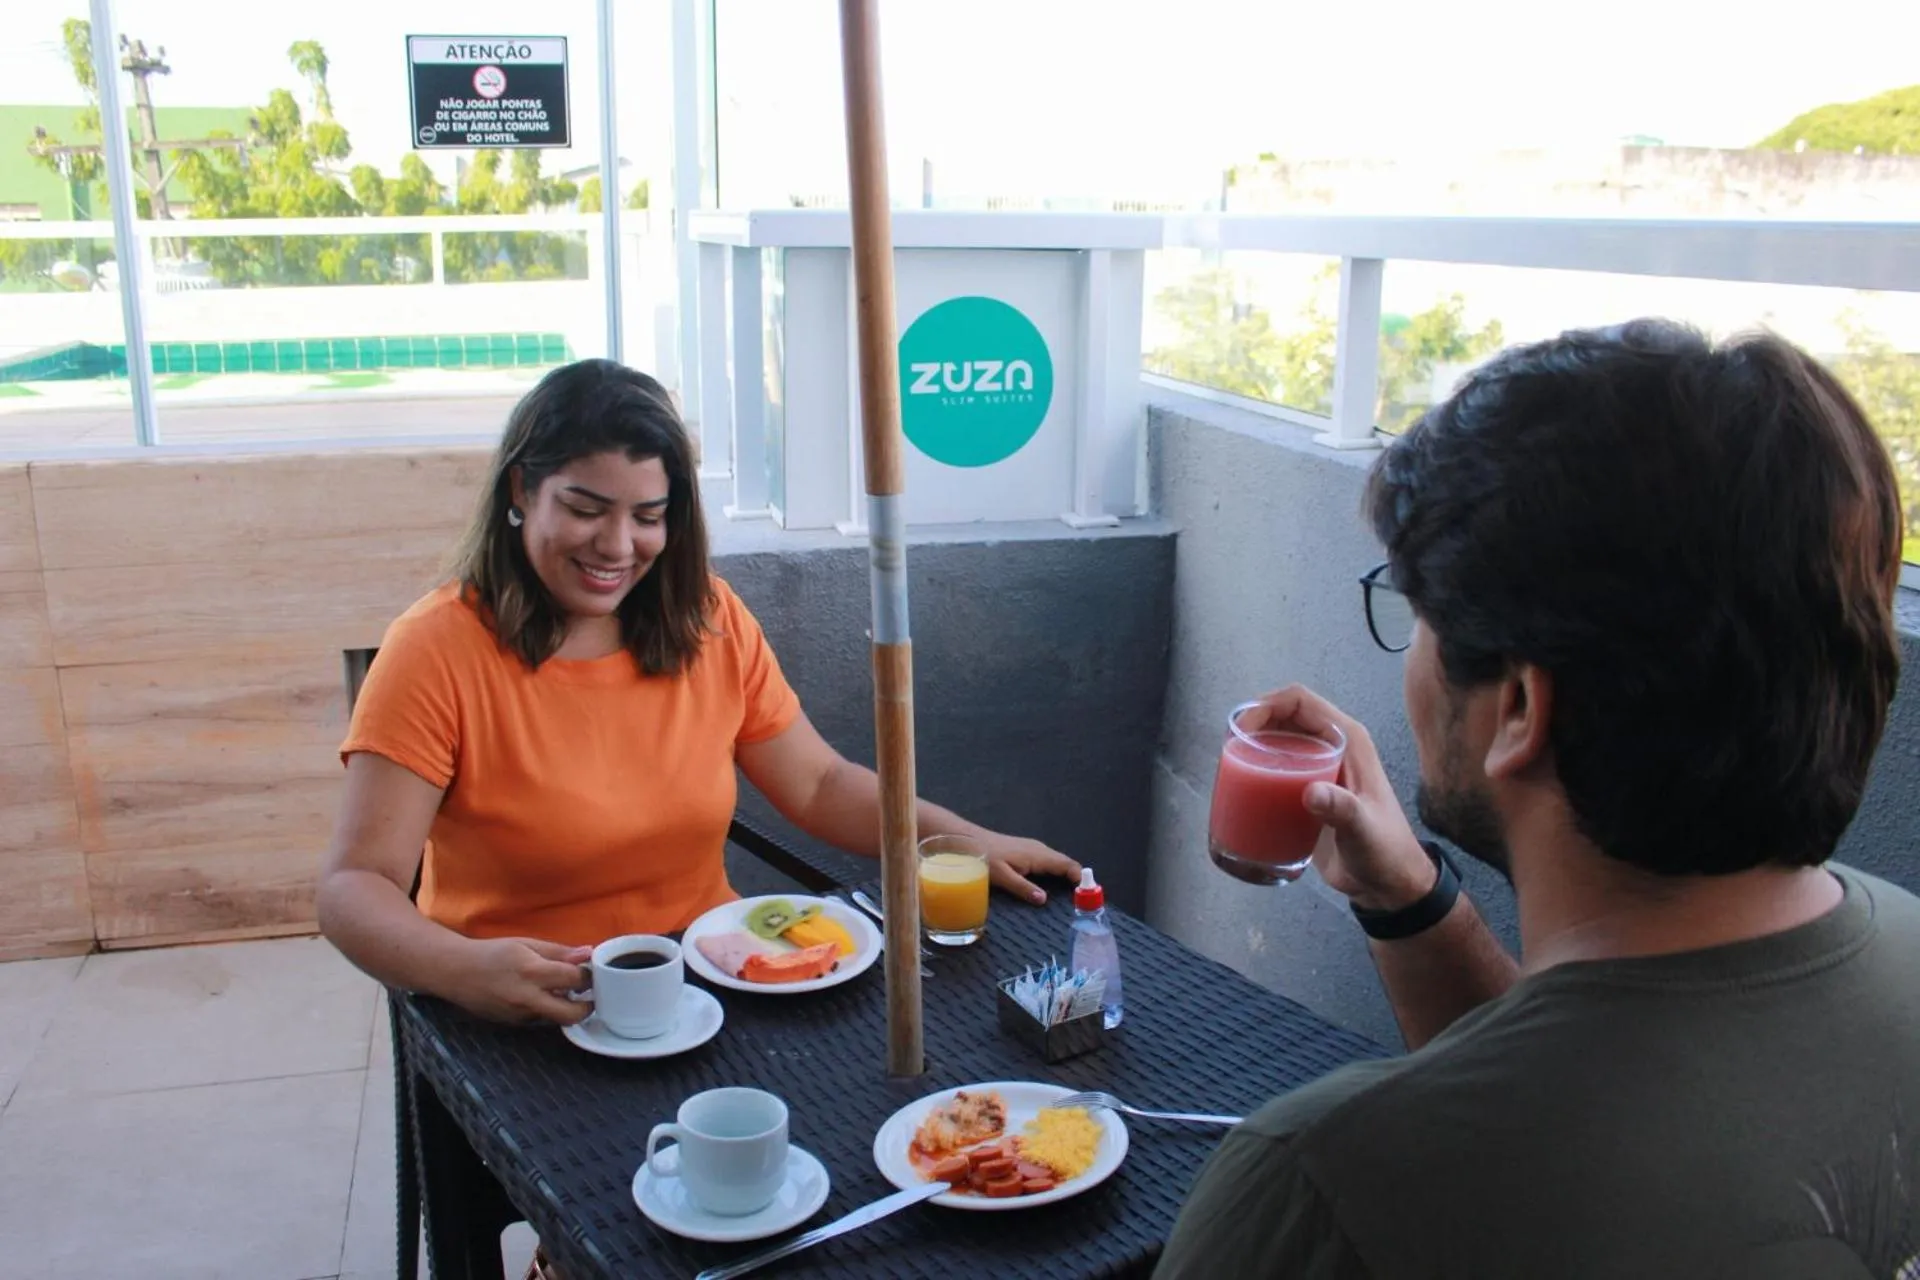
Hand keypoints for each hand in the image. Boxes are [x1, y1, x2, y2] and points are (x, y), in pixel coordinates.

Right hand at [448, 937, 593, 1025]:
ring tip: (565, 992)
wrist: (456, 972)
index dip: (588, 976)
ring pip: (557, 1020)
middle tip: (589, 995)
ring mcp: (520, 1015)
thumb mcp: (527, 944)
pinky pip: (541, 1020)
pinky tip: (543, 997)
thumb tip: (587, 953)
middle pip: (572, 1015)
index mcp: (533, 972)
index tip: (590, 972)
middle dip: (587, 1007)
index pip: (575, 979)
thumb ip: (558, 952)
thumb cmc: (492, 953)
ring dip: (567, 1009)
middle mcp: (527, 998)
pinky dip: (548, 1010)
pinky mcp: (514, 1024)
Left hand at [976, 833, 1083, 905]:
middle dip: (1076, 879)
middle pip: (1066, 864)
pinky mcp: (1029, 851)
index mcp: (1039, 855)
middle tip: (1082, 900)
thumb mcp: (1003, 877)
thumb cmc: (986, 856)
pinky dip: (1057, 873)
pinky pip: (1050, 862)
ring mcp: (1035, 849)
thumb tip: (1044, 900)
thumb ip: (1024, 888)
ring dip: (1067, 876)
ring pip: (1058, 862)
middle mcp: (1041, 850)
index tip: (1087, 895)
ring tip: (1072, 896)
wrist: (971, 840)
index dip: (1080, 878)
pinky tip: (1053, 886)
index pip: (1068, 865)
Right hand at [1245, 686, 1434, 911]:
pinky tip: (1242, 788)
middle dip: (1253, 724)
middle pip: (1284, 717)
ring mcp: (1320, 768)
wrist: (1389, 883)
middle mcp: (1333, 746)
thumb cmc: (1384, 852)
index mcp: (1348, 740)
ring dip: (1252, 746)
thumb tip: (1310, 793)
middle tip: (1229, 750)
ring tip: (1230, 767)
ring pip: (1279, 740)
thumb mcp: (1363, 829)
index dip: (1266, 705)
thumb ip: (1342, 809)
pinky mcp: (1309, 791)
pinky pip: (1279, 767)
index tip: (1242, 729)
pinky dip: (1258, 769)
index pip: (1300, 701)